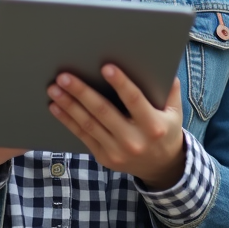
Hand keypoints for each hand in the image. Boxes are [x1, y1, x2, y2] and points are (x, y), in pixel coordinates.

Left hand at [47, 65, 185, 189]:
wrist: (160, 166)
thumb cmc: (165, 129)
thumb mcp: (174, 111)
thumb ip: (169, 88)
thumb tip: (159, 60)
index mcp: (153, 125)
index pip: (135, 100)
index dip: (121, 83)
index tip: (105, 66)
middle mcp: (135, 140)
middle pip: (104, 112)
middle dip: (82, 93)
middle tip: (64, 77)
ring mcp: (117, 151)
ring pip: (89, 124)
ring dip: (69, 105)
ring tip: (54, 89)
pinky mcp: (104, 158)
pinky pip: (83, 136)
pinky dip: (68, 121)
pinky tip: (56, 107)